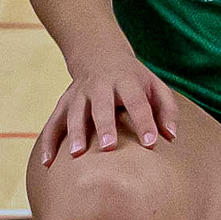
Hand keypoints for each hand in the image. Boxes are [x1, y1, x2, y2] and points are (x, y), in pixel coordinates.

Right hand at [40, 57, 185, 163]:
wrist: (100, 55)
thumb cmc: (134, 80)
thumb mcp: (155, 86)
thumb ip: (167, 110)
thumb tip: (171, 137)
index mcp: (126, 81)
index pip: (137, 102)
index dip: (144, 122)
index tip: (150, 143)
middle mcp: (100, 85)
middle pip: (101, 106)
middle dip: (104, 126)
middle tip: (108, 147)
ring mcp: (79, 94)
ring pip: (74, 113)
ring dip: (75, 133)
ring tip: (76, 154)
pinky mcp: (64, 103)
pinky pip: (53, 123)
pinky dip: (49, 142)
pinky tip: (48, 163)